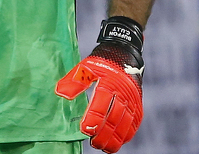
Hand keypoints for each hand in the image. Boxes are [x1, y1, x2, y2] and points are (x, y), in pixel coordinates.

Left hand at [55, 17, 144, 153]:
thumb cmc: (101, 63)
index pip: (101, 104)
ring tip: (104, 147)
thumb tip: (60, 93)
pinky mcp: (137, 106)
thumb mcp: (85, 67)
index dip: (93, 118)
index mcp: (108, 83)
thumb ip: (73, 81)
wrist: (124, 55)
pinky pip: (134, 123)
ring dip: (115, 138)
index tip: (85, 129)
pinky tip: (118, 142)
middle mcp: (123, 93)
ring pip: (125, 124)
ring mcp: (132, 101)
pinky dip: (127, 135)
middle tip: (93, 142)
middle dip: (104, 133)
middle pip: (114, 117)